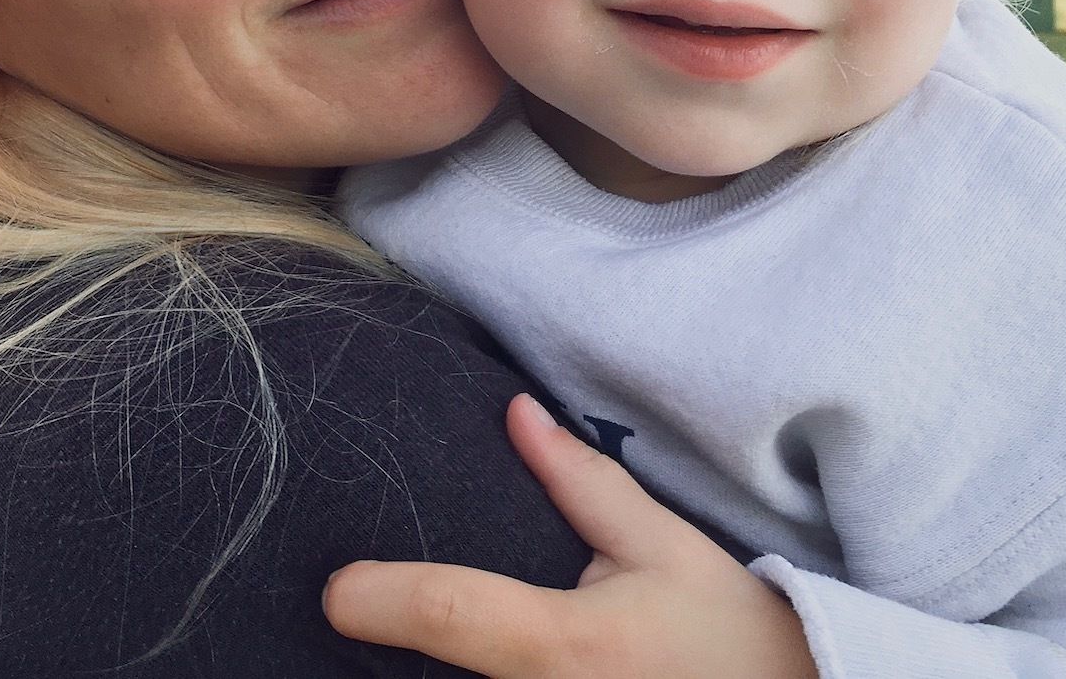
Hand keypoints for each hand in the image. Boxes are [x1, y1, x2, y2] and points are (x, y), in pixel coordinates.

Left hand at [324, 395, 816, 678]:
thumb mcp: (663, 546)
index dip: (385, 599)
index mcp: (568, 643)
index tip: (338, 591)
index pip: (456, 614)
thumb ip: (583, 484)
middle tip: (366, 610)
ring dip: (425, 674)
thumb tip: (516, 413)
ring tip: (399, 635)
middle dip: (398, 644)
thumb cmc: (727, 631)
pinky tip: (442, 664)